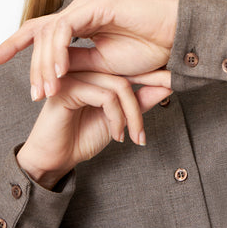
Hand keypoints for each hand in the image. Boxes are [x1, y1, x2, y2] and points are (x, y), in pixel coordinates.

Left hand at [0, 0, 178, 99]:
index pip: (41, 30)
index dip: (16, 43)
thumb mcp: (106, 65)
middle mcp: (81, 9)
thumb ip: (80, 64)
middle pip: (39, 31)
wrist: (177, 37)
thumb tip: (54, 76)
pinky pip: (66, 28)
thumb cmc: (151, 50)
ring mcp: (87, 4)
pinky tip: (60, 73)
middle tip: (32, 94)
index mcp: (82, 21)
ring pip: (49, 31)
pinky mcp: (97, 5)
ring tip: (46, 91)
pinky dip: (59, 51)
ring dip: (44, 64)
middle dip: (26, 61)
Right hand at [16, 69, 171, 188]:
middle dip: (140, 106)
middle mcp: (83, 68)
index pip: (128, 69)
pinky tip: (116, 134)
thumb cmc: (82, 137)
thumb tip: (168, 85)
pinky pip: (105, 96)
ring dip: (130, 115)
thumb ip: (140, 101)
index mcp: (94, 71)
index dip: (152, 76)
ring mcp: (73, 75)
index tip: (172, 83)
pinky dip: (116, 117)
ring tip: (130, 137)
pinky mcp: (67, 88)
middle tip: (142, 134)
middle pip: (126, 77)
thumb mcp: (120, 119)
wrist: (54, 159)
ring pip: (118, 86)